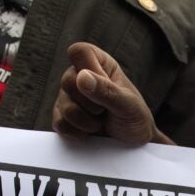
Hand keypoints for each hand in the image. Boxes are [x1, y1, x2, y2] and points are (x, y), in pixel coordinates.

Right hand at [52, 42, 173, 144]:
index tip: (103, 86)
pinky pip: (59, 124)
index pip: (79, 52)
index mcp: (100, 64)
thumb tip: (81, 78)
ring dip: (85, 121)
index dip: (88, 70)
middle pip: (67, 81)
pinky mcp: (63, 117)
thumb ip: (107, 91)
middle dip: (90, 103)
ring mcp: (69, 97)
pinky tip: (89, 132)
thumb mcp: (128, 104)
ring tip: (100, 123)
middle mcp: (80, 77)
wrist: (132, 144)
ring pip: (64, 107)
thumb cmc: (135, 118)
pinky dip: (76, 132)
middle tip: (105, 110)